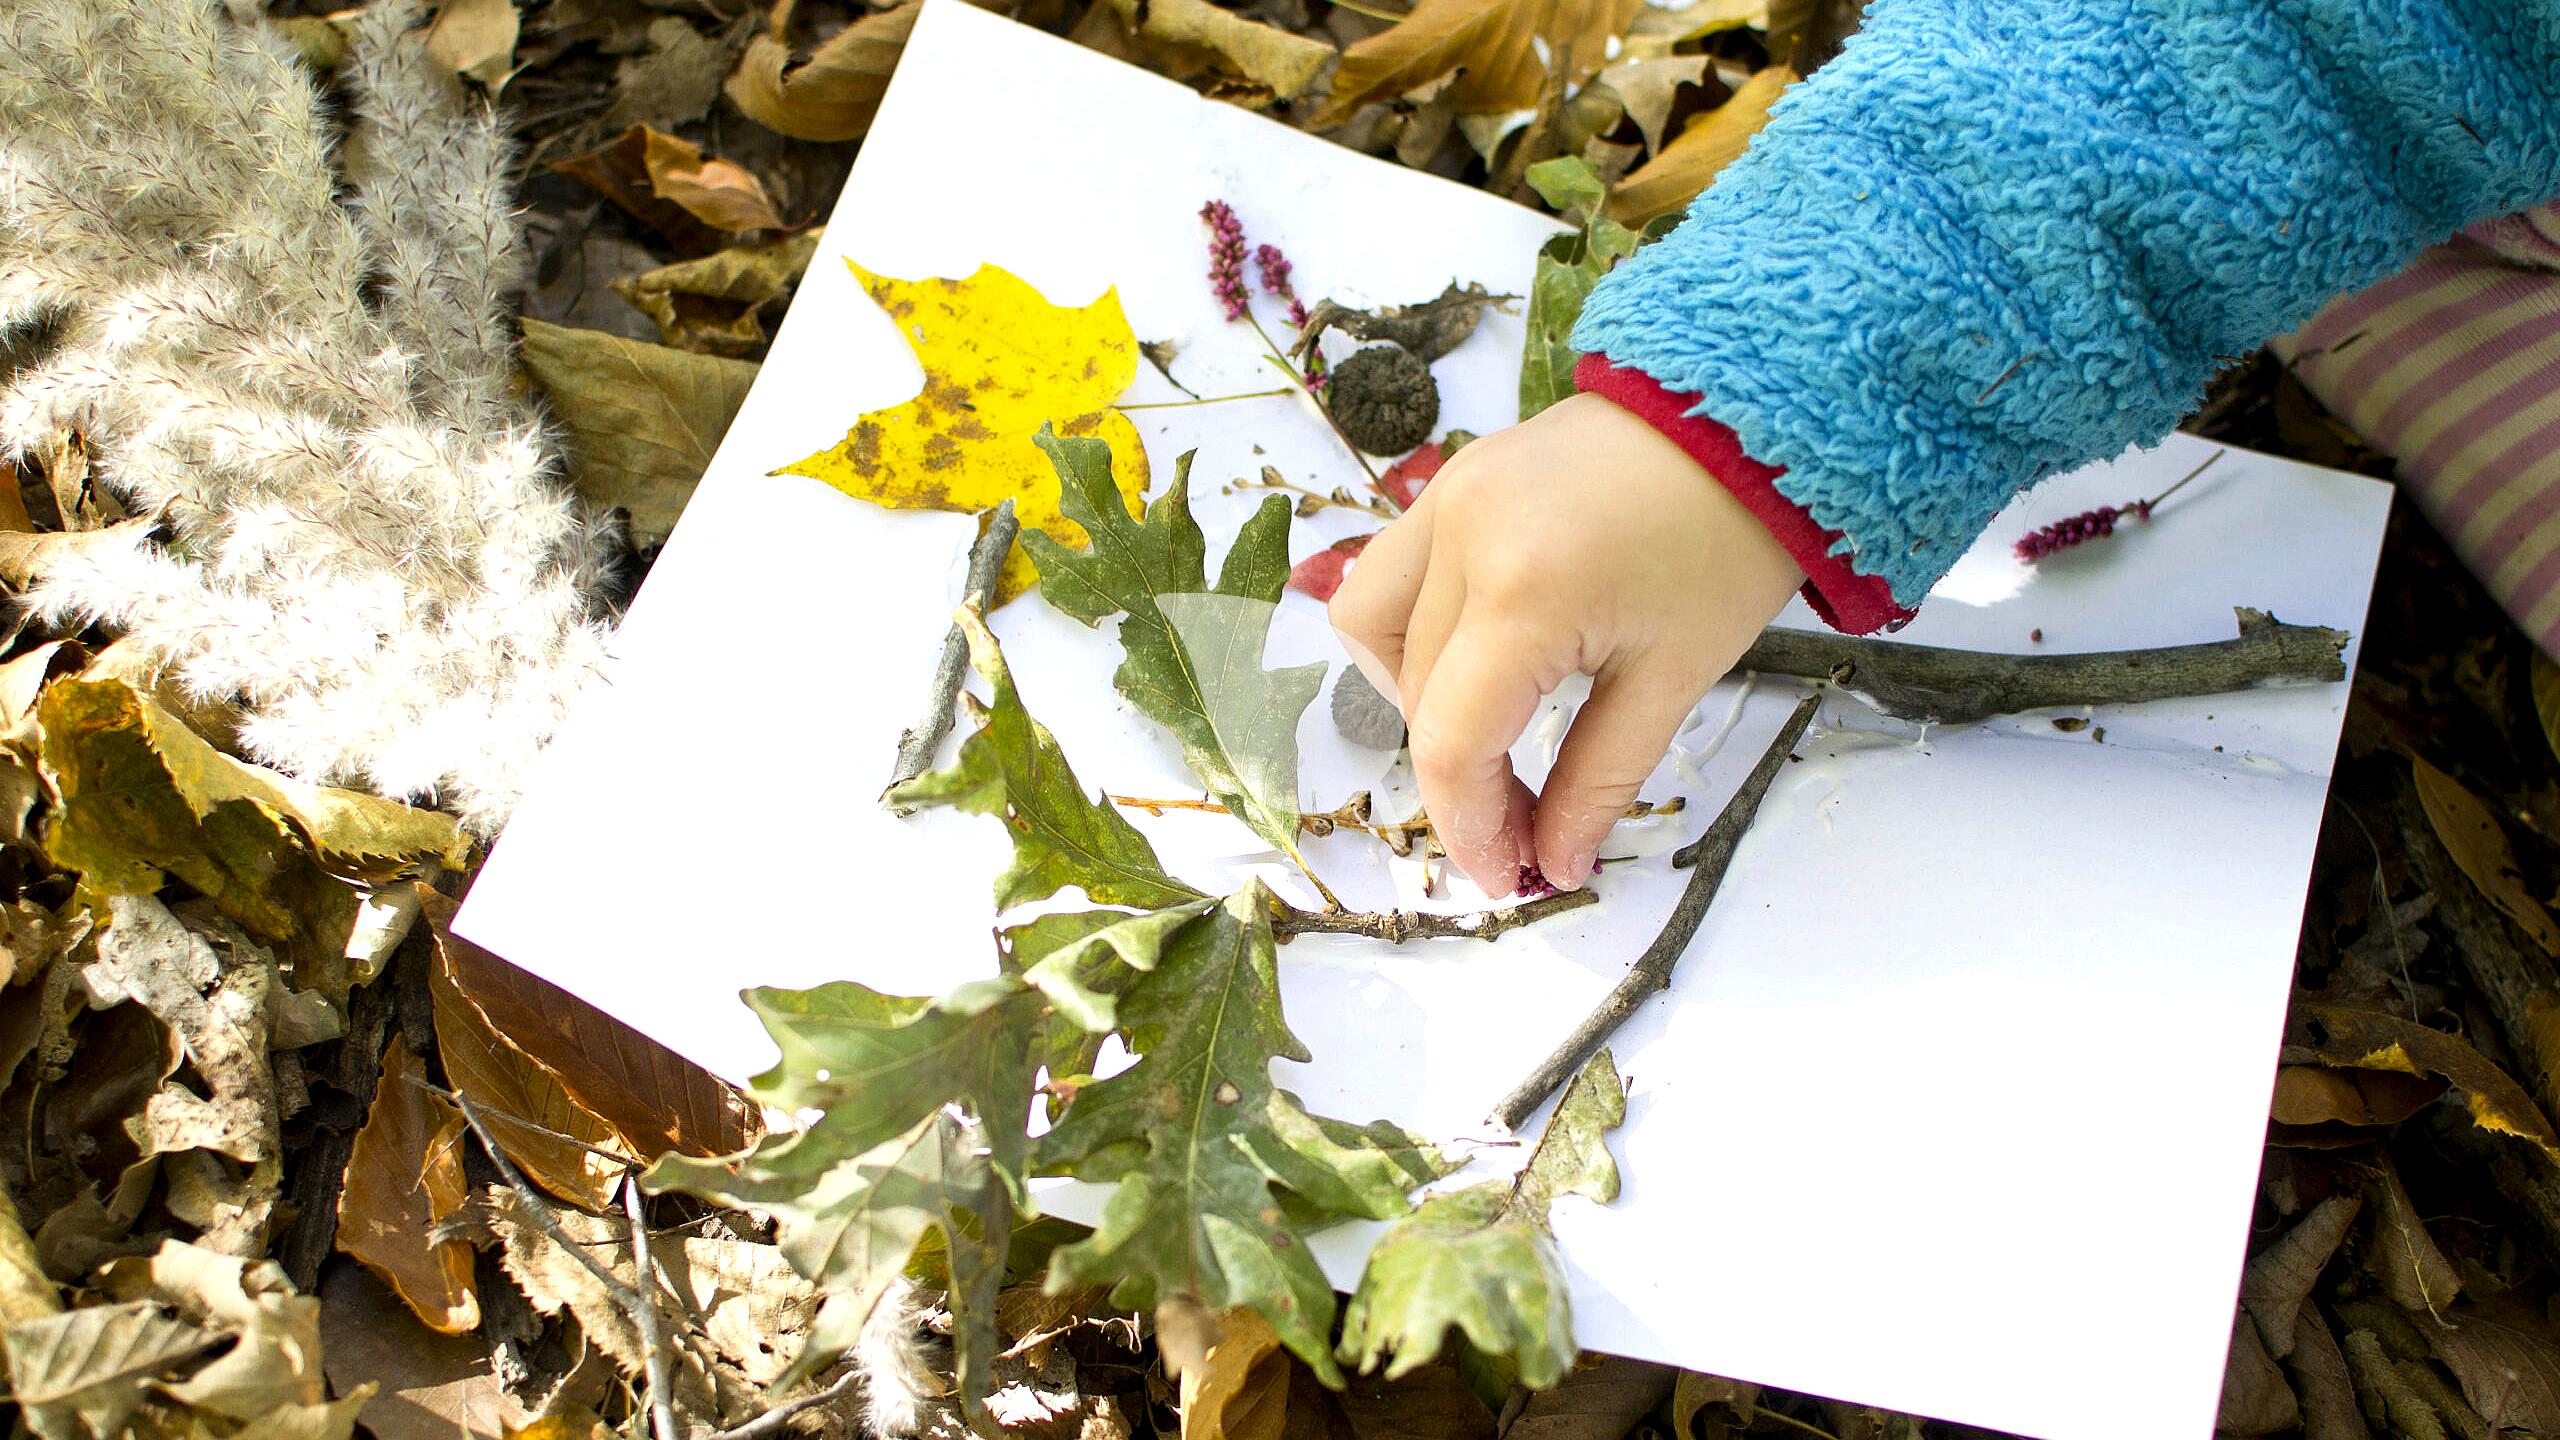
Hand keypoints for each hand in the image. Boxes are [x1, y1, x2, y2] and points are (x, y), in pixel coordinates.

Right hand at [1329, 393, 1803, 894]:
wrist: (1758, 411)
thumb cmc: (1733, 536)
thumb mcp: (1675, 676)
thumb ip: (1600, 779)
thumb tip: (1554, 861)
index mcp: (1526, 591)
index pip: (1452, 743)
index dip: (1470, 827)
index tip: (1510, 875)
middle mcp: (1464, 535)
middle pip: (1412, 697)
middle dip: (1462, 777)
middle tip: (1529, 824)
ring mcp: (1449, 496)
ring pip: (1373, 628)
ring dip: (1415, 697)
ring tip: (1494, 730)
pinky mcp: (1456, 479)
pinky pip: (1394, 571)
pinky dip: (1417, 630)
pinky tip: (1483, 657)